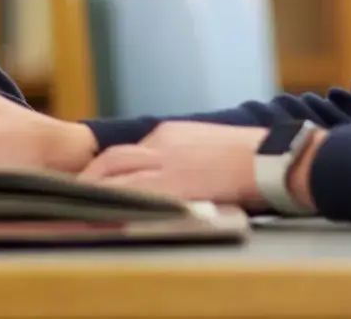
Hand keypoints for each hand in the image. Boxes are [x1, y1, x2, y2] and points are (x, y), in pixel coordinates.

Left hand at [76, 121, 323, 211]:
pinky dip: (114, 205)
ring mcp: (165, 163)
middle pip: (112, 159)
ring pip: (115, 174)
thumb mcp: (208, 145)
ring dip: (95, 192)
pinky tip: (102, 217)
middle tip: (76, 196)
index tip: (94, 182)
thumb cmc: (253, 159)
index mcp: (170, 132)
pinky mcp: (172, 184)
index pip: (127, 151)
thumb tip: (174, 175)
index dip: (107, 168)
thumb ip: (184, 155)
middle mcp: (161, 143)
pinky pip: (133, 194)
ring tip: (80, 210)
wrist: (275, 159)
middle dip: (90, 178)